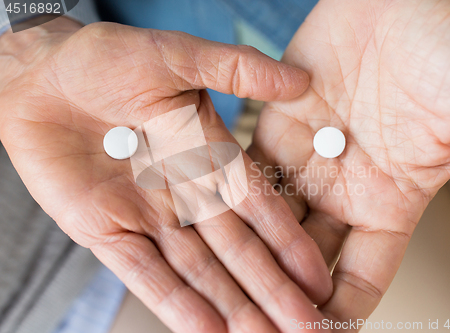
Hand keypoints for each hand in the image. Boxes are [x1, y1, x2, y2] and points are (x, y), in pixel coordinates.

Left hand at [0, 18, 332, 331]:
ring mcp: (148, 217)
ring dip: (232, 308)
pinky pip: (144, 274)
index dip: (289, 245)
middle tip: (306, 328)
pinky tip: (207, 332)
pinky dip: (174, 304)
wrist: (38, 75)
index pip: (259, 208)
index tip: (318, 280)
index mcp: (209, 155)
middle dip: (272, 291)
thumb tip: (300, 80)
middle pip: (236, 251)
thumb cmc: (105, 58)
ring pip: (198, 272)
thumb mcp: (178, 56)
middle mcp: (186, 194)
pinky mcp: (106, 232)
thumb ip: (238, 71)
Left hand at [249, 0, 449, 327]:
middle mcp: (344, 189)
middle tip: (251, 332)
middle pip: (307, 261)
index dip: (339, 313)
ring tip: (219, 295)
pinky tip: (202, 229)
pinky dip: (227, 202)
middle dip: (281, 296)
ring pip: (269, 225)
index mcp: (391, 202)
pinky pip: (245, 174)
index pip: (360, 277)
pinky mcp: (277, 128)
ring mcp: (308, 161)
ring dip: (246, 259)